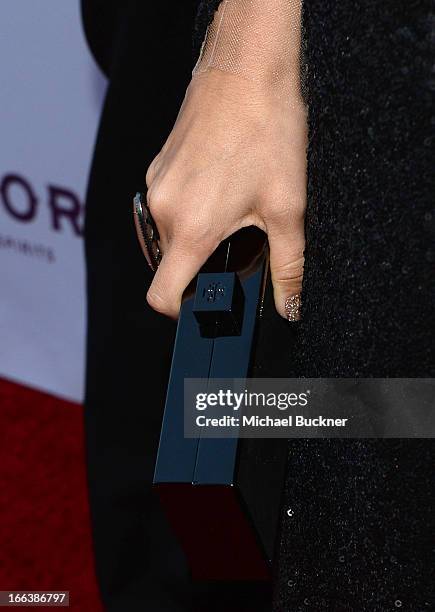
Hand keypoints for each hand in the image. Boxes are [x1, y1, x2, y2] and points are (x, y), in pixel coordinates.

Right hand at [145, 69, 307, 318]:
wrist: (246, 68)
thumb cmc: (266, 129)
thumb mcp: (287, 207)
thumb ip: (289, 266)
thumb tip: (291, 305)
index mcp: (191, 227)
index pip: (161, 294)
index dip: (179, 311)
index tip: (200, 305)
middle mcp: (163, 209)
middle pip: (168, 262)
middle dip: (198, 264)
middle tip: (234, 246)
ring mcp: (156, 184)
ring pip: (167, 233)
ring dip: (194, 235)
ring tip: (229, 211)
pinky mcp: (158, 166)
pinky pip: (166, 204)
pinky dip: (189, 208)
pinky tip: (219, 187)